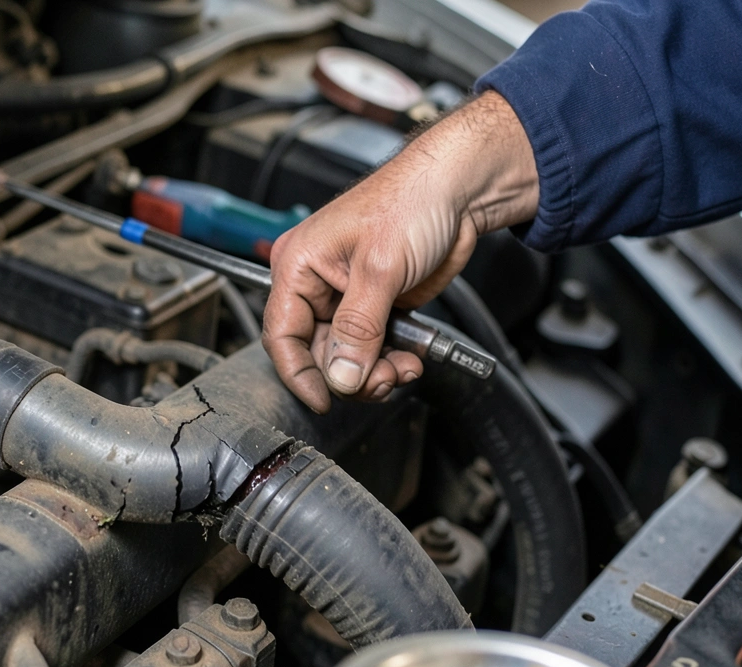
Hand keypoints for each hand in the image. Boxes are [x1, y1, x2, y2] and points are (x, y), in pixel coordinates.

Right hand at [262, 90, 539, 412]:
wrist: (459, 189)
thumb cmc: (410, 199)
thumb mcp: (379, 268)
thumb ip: (359, 329)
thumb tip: (342, 377)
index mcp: (298, 266)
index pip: (282, 336)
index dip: (300, 374)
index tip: (323, 401)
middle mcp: (317, 285)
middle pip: (318, 354)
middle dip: (351, 373)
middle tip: (383, 378)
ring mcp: (348, 298)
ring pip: (348, 357)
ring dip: (376, 371)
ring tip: (404, 367)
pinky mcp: (378, 306)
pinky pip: (374, 349)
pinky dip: (392, 360)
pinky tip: (412, 357)